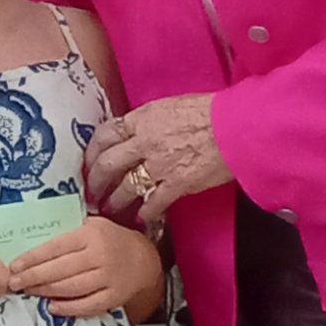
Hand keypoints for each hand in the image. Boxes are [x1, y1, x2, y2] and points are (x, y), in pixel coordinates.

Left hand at [7, 217, 162, 318]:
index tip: (14, 266)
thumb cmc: (110, 239)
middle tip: (14, 283)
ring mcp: (108, 278)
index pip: (55, 247)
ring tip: (28, 292)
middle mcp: (99, 256)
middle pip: (60, 270)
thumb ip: (67, 232)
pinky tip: (51, 307)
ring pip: (71, 288)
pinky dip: (68, 308)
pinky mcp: (114, 297)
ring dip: (45, 292)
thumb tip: (32, 241)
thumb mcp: (91, 225)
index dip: (32, 258)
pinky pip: (88, 306)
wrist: (144, 259)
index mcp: (90, 235)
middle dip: (33, 278)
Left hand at [86, 95, 231, 222]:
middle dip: (95, 181)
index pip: (106, 134)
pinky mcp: (177, 184)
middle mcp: (144, 141)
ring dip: (114, 201)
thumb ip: (148, 122)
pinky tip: (141, 219)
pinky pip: (153, 202)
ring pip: (125, 186)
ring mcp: (159, 164)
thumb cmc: (209, 112)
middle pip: (107, 163)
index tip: (88, 162)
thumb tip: (135, 133)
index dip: (92, 151)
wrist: (236, 126)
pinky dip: (145, 212)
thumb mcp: (170, 107)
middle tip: (90, 193)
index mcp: (142, 118)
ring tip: (109, 210)